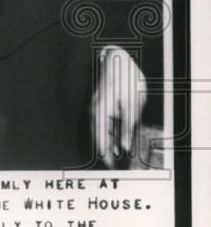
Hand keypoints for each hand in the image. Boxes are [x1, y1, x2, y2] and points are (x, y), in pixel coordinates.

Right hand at [92, 45, 146, 167]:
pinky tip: (118, 138)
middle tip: (114, 166)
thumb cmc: (125, 80)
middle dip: (106, 151)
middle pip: (99, 136)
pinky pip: (105, 122)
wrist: (119, 59)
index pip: (100, 140)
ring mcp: (99, 107)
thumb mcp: (131, 105)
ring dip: (109, 142)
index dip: (105, 155)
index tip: (110, 167)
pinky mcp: (103, 104)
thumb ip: (128, 127)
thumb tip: (125, 146)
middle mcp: (96, 111)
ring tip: (117, 156)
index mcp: (100, 112)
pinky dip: (110, 132)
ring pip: (102, 130)